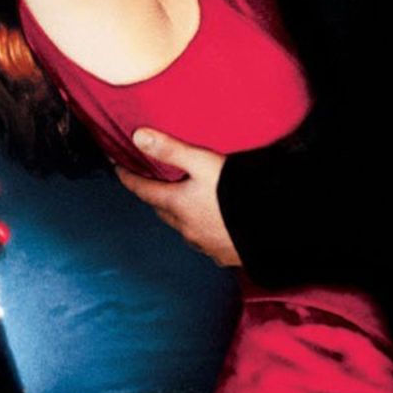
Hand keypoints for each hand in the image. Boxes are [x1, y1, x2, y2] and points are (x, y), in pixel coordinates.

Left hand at [115, 130, 241, 267]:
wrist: (273, 227)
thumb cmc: (237, 194)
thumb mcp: (203, 163)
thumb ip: (171, 149)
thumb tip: (138, 137)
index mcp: (178, 205)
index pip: (144, 190)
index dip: (129, 178)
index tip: (118, 169)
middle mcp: (186, 229)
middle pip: (163, 211)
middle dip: (156, 198)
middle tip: (153, 184)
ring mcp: (205, 245)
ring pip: (183, 229)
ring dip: (180, 217)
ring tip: (185, 204)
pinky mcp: (223, 255)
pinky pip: (205, 243)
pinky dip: (203, 232)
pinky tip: (213, 226)